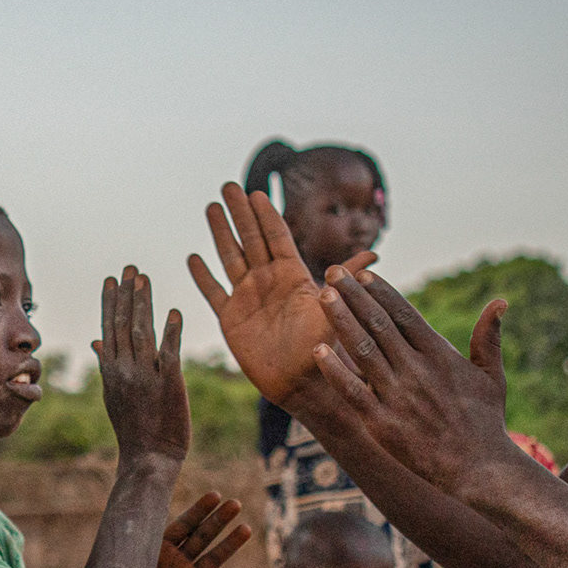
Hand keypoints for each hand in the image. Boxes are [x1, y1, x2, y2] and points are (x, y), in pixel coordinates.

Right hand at [97, 267, 187, 464]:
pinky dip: (171, 331)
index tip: (113, 278)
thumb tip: (97, 340)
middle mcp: (124, 370)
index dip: (111, 302)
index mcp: (111, 371)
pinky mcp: (169, 385)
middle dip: (127, 294)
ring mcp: (145, 377)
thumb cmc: (134, 429)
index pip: (109, 328)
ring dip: (144, 303)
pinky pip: (169, 353)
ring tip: (145, 279)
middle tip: (131, 268)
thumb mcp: (114, 395)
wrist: (148, 458)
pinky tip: (174, 311)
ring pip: (142, 332)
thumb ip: (107, 364)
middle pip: (124, 325)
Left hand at [135, 493, 253, 567]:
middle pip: (201, 537)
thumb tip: (124, 510)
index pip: (183, 525)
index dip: (199, 510)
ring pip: (211, 561)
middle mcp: (176, 562)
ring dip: (228, 546)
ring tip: (245, 529)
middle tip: (235, 504)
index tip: (216, 494)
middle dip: (218, 520)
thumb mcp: (120, 561)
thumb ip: (128, 540)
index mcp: (159, 548)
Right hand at [187, 183, 376, 402]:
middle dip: (239, 212)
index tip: (257, 192)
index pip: (276, 236)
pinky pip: (213, 292)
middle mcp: (268, 281)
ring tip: (211, 207)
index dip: (265, 214)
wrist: (301, 382)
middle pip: (251, 238)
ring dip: (220, 233)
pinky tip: (193, 258)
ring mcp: (248, 298)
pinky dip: (203, 276)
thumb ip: (346, 279)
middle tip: (229, 185)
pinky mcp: (231, 319)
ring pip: (230, 257)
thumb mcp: (336, 308)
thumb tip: (374, 254)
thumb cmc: (322, 347)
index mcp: (292, 275)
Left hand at [307, 264, 518, 494]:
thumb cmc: (486, 424)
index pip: (404, 314)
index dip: (381, 292)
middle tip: (332, 272)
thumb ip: (489, 338)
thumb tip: (500, 302)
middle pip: (378, 323)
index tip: (362, 275)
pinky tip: (318, 350)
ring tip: (322, 296)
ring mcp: (397, 396)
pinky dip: (335, 370)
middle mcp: (416, 370)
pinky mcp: (382, 423)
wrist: (479, 470)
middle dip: (353, 295)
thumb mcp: (492, 377)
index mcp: (440, 355)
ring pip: (362, 349)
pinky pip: (352, 392)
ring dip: (340, 320)